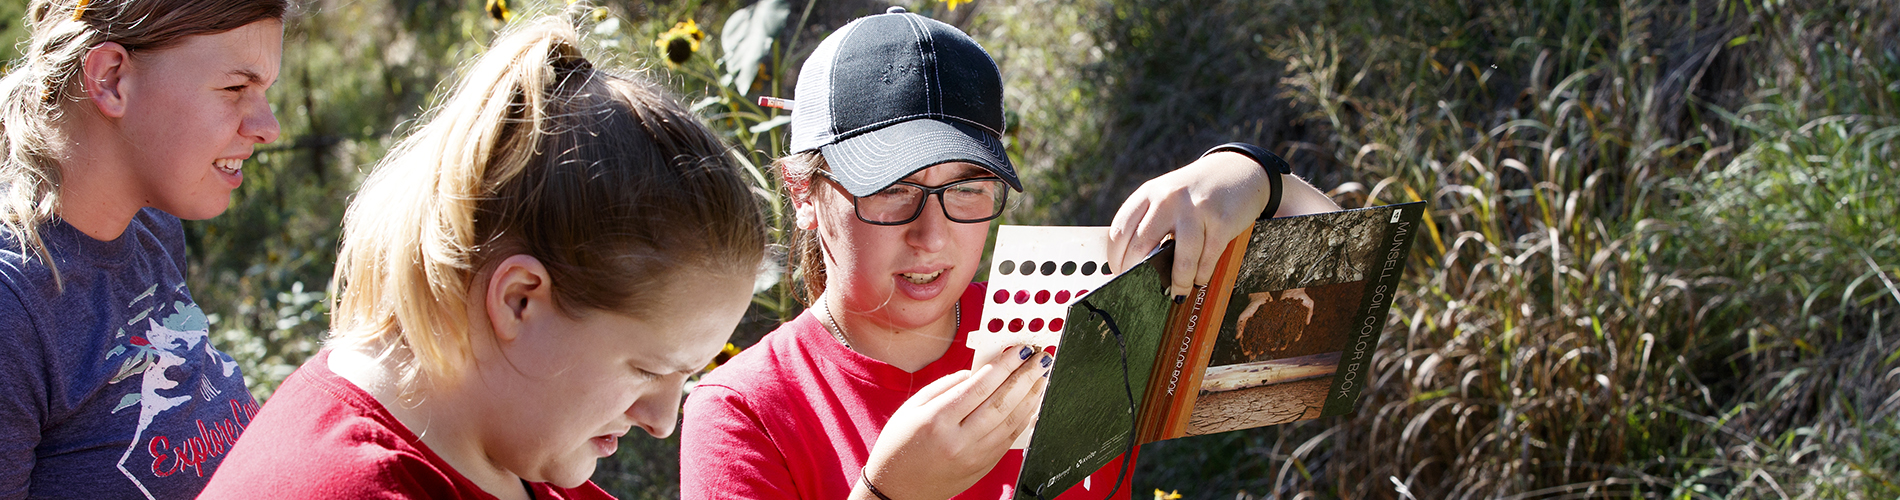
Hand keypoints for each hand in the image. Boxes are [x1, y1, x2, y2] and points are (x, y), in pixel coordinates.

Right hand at [856, 345, 1053, 499]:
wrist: (896, 489)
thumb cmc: (899, 445)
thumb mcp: (912, 408)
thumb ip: (945, 386)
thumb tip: (976, 372)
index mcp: (937, 420)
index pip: (980, 387)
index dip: (1004, 366)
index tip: (1020, 351)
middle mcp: (959, 440)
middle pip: (1001, 403)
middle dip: (1025, 377)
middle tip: (1040, 359)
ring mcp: (973, 457)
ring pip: (1011, 422)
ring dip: (1030, 398)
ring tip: (1042, 378)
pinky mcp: (982, 468)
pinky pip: (1009, 440)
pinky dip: (1024, 420)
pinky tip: (1032, 405)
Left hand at [1107, 151, 1339, 298]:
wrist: (1239, 170)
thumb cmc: (1196, 191)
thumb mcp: (1166, 195)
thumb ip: (1149, 221)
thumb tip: (1132, 264)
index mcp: (1149, 192)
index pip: (1119, 231)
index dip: (1116, 259)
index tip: (1120, 274)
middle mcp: (1169, 198)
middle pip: (1142, 247)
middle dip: (1139, 275)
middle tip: (1142, 289)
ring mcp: (1196, 209)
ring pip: (1179, 259)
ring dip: (1177, 282)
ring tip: (1177, 293)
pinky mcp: (1221, 221)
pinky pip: (1207, 259)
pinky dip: (1201, 275)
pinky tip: (1198, 279)